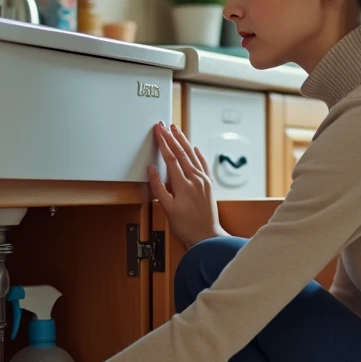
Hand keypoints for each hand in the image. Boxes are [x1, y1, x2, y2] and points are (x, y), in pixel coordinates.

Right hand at [149, 122, 226, 246]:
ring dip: (184, 141)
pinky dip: (198, 154)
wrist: (207, 236)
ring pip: (193, 155)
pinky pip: (203, 164)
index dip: (163, 142)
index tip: (158, 131)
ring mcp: (204, 181)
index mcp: (184, 184)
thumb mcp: (167, 209)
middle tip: (164, 125)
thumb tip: (152, 169)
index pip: (171, 157)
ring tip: (177, 130)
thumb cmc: (186, 225)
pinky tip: (195, 148)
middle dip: (172, 137)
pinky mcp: (209, 185)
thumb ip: (158, 187)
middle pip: (182, 152)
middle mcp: (196, 179)